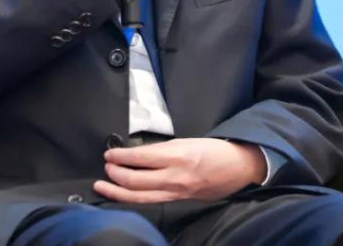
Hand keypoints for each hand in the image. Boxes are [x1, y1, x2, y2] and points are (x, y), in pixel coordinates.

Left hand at [93, 138, 266, 203]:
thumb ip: (162, 149)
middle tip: (106, 167)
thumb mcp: (186, 141)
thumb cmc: (213, 150)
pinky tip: (125, 195)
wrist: (238, 167)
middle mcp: (175, 176)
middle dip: (115, 175)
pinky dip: (135, 198)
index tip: (109, 154)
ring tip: (104, 186)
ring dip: (118, 191)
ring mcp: (177, 191)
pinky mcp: (180, 200)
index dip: (120, 156)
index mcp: (177, 155)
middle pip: (136, 180)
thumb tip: (138, 154)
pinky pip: (152, 201)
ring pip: (140, 196)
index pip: (140, 157)